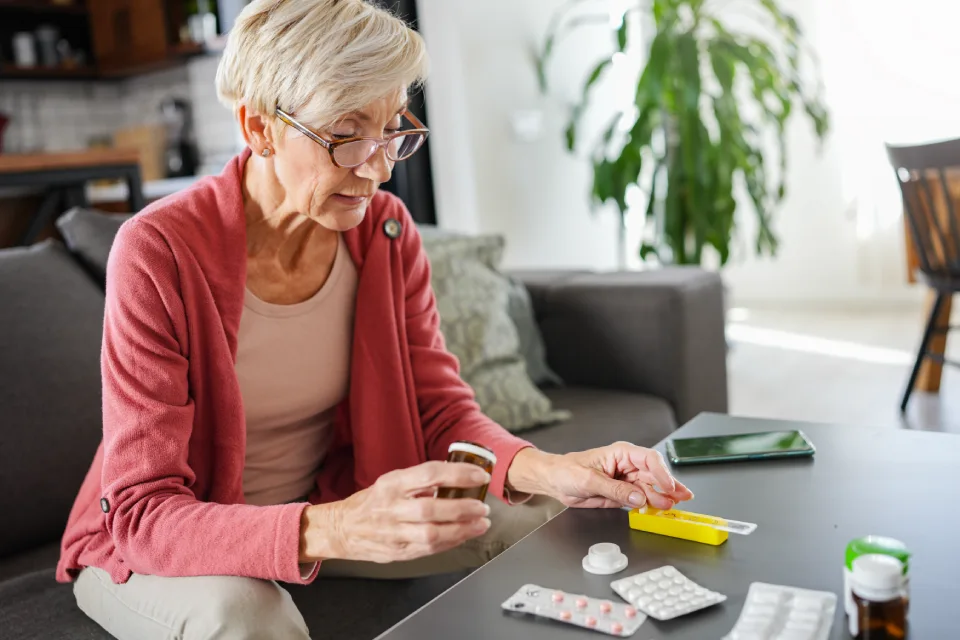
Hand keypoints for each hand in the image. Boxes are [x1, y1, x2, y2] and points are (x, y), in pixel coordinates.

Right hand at [299, 461, 491, 562]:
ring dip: (462, 530)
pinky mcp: (397, 552)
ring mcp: (393, 533)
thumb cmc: (372, 502)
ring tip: (480, 523)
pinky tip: (464, 535)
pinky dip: (451, 542)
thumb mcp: (391, 481)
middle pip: (432, 509)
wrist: (342, 529)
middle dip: (462, 508)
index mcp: (392, 483)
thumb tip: (457, 477)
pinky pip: (429, 549)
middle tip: (482, 506)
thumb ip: (420, 481)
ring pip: (432, 534)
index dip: (458, 474)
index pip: (430, 474)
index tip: (479, 476)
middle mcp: (391, 508)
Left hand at [507, 443, 692, 509]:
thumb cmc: (567, 471)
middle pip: (654, 475)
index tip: (668, 486)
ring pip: (650, 488)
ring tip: (672, 507)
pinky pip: (641, 499)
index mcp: (621, 453)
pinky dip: (651, 505)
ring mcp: (627, 480)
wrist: (555, 481)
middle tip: (680, 498)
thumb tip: (638, 498)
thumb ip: (615, 490)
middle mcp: (627, 465)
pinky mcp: (623, 493)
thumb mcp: (589, 480)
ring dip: (662, 497)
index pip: (648, 459)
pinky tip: (660, 510)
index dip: (661, 473)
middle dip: (668, 487)